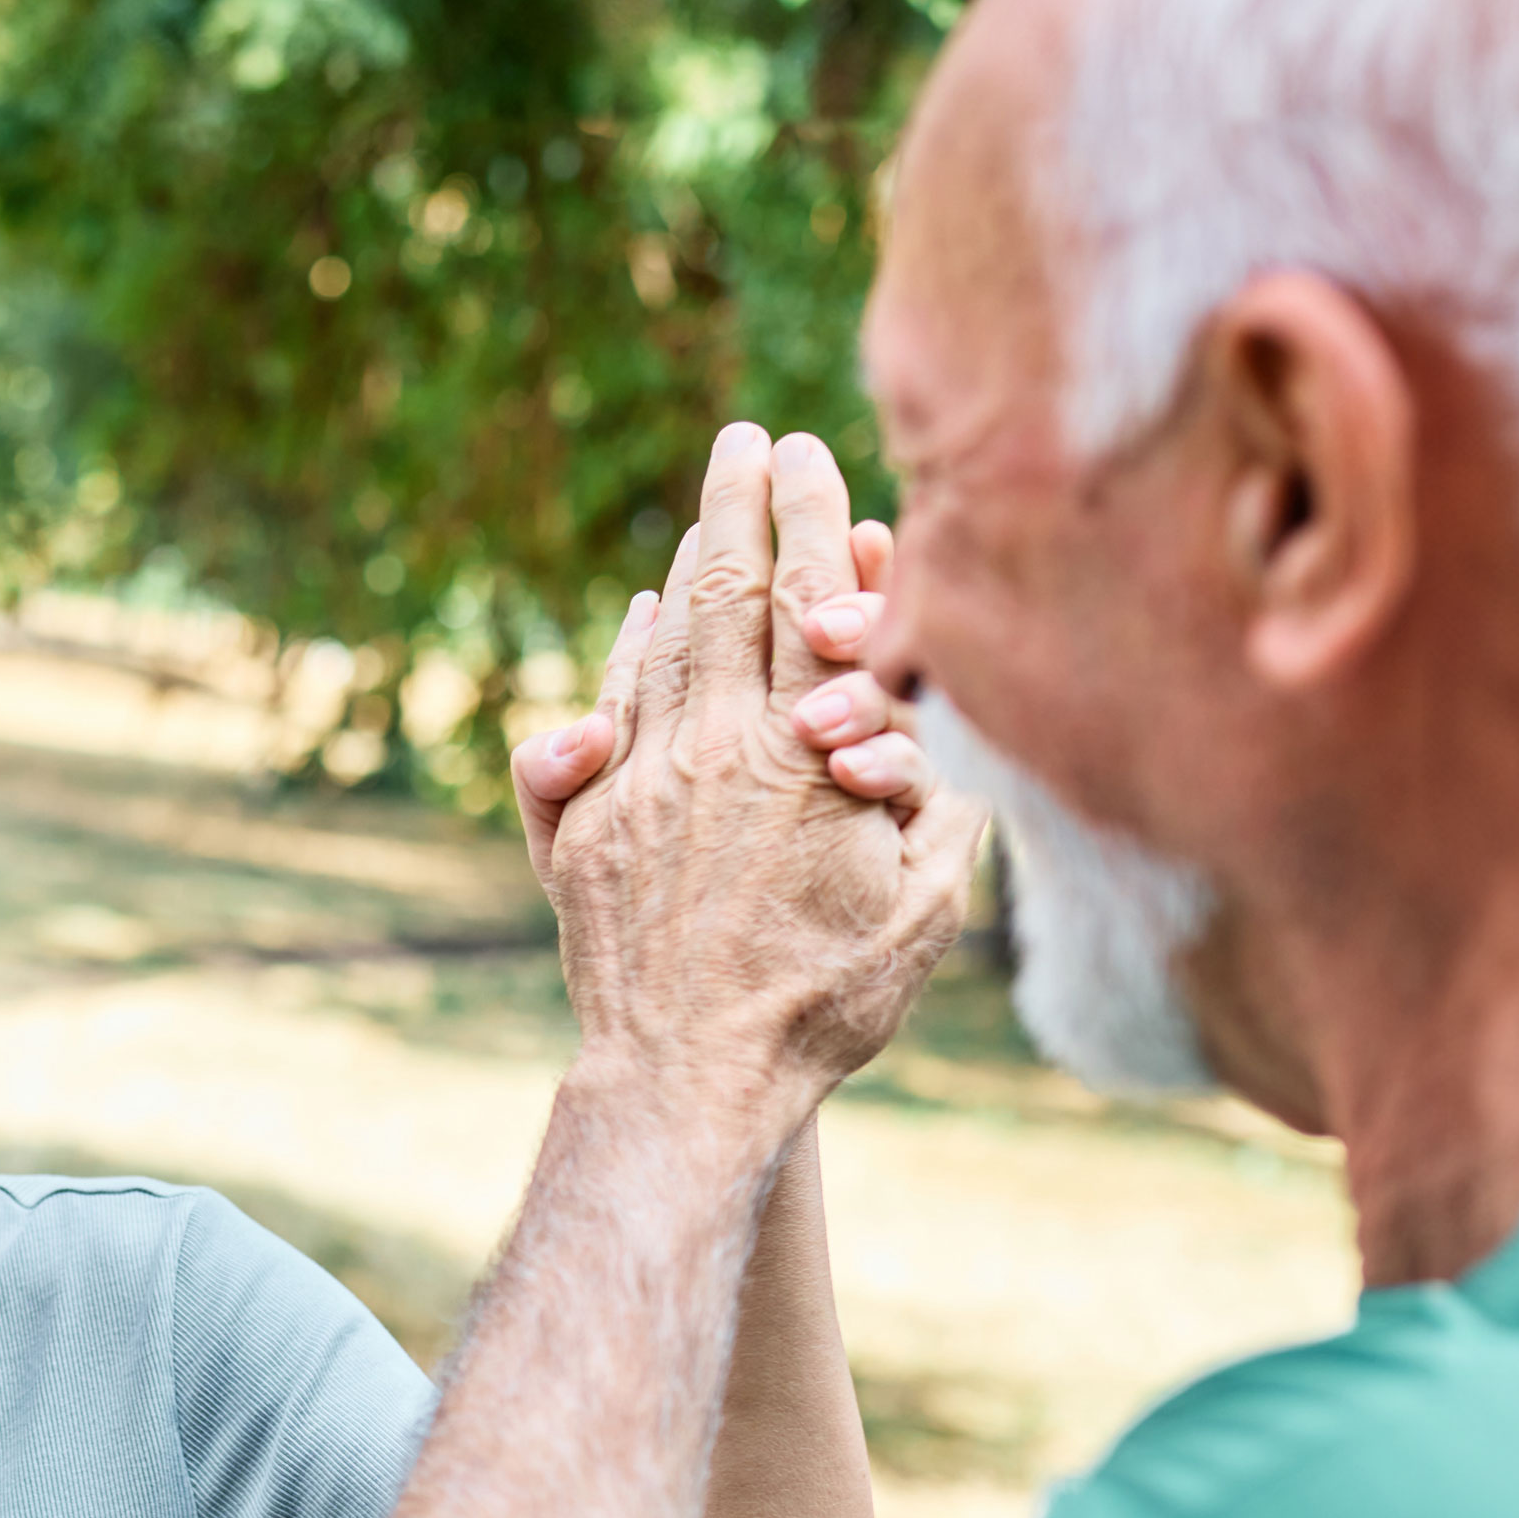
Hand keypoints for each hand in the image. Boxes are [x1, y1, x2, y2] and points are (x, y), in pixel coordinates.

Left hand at [514, 421, 983, 1125]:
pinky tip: (641, 622)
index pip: (812, 603)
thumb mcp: (922, 904)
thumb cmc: (824, 1002)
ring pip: (663, 643)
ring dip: (688, 567)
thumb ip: (933, 801)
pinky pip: (602, 712)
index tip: (811, 452)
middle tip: (746, 438)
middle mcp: (714, 746)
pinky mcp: (585, 827)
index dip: (815, 520)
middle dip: (740, 504)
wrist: (689, 1079)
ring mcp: (640, 781)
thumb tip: (913, 723)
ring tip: (709, 510)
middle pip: (726, 591)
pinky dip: (625, 657)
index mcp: (804, 755)